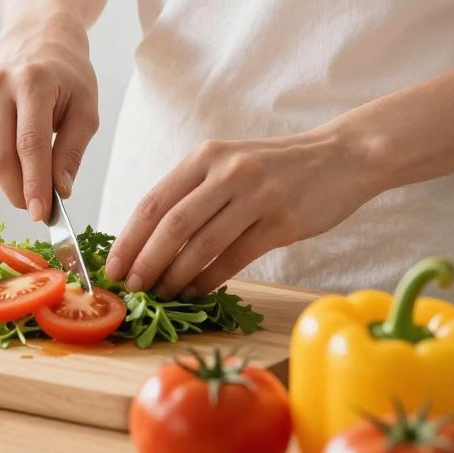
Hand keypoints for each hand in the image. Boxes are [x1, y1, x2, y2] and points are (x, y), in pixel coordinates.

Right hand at [0, 15, 99, 220]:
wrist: (38, 46)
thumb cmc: (68, 80)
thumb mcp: (86, 111)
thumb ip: (72, 153)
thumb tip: (59, 192)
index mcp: (33, 83)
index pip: (29, 144)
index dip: (34, 184)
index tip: (41, 214)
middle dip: (18, 192)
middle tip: (38, 207)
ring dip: (8, 184)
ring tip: (31, 175)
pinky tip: (14, 155)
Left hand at [103, 128, 385, 296]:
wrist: (341, 157)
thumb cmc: (276, 167)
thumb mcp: (229, 163)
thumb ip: (194, 191)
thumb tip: (148, 238)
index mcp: (206, 157)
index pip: (154, 202)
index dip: (129, 238)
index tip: (112, 266)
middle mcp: (227, 172)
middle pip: (172, 225)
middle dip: (145, 262)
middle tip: (132, 288)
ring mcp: (256, 196)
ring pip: (202, 244)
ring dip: (175, 276)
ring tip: (160, 295)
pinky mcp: (282, 221)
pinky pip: (235, 257)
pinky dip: (210, 278)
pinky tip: (196, 292)